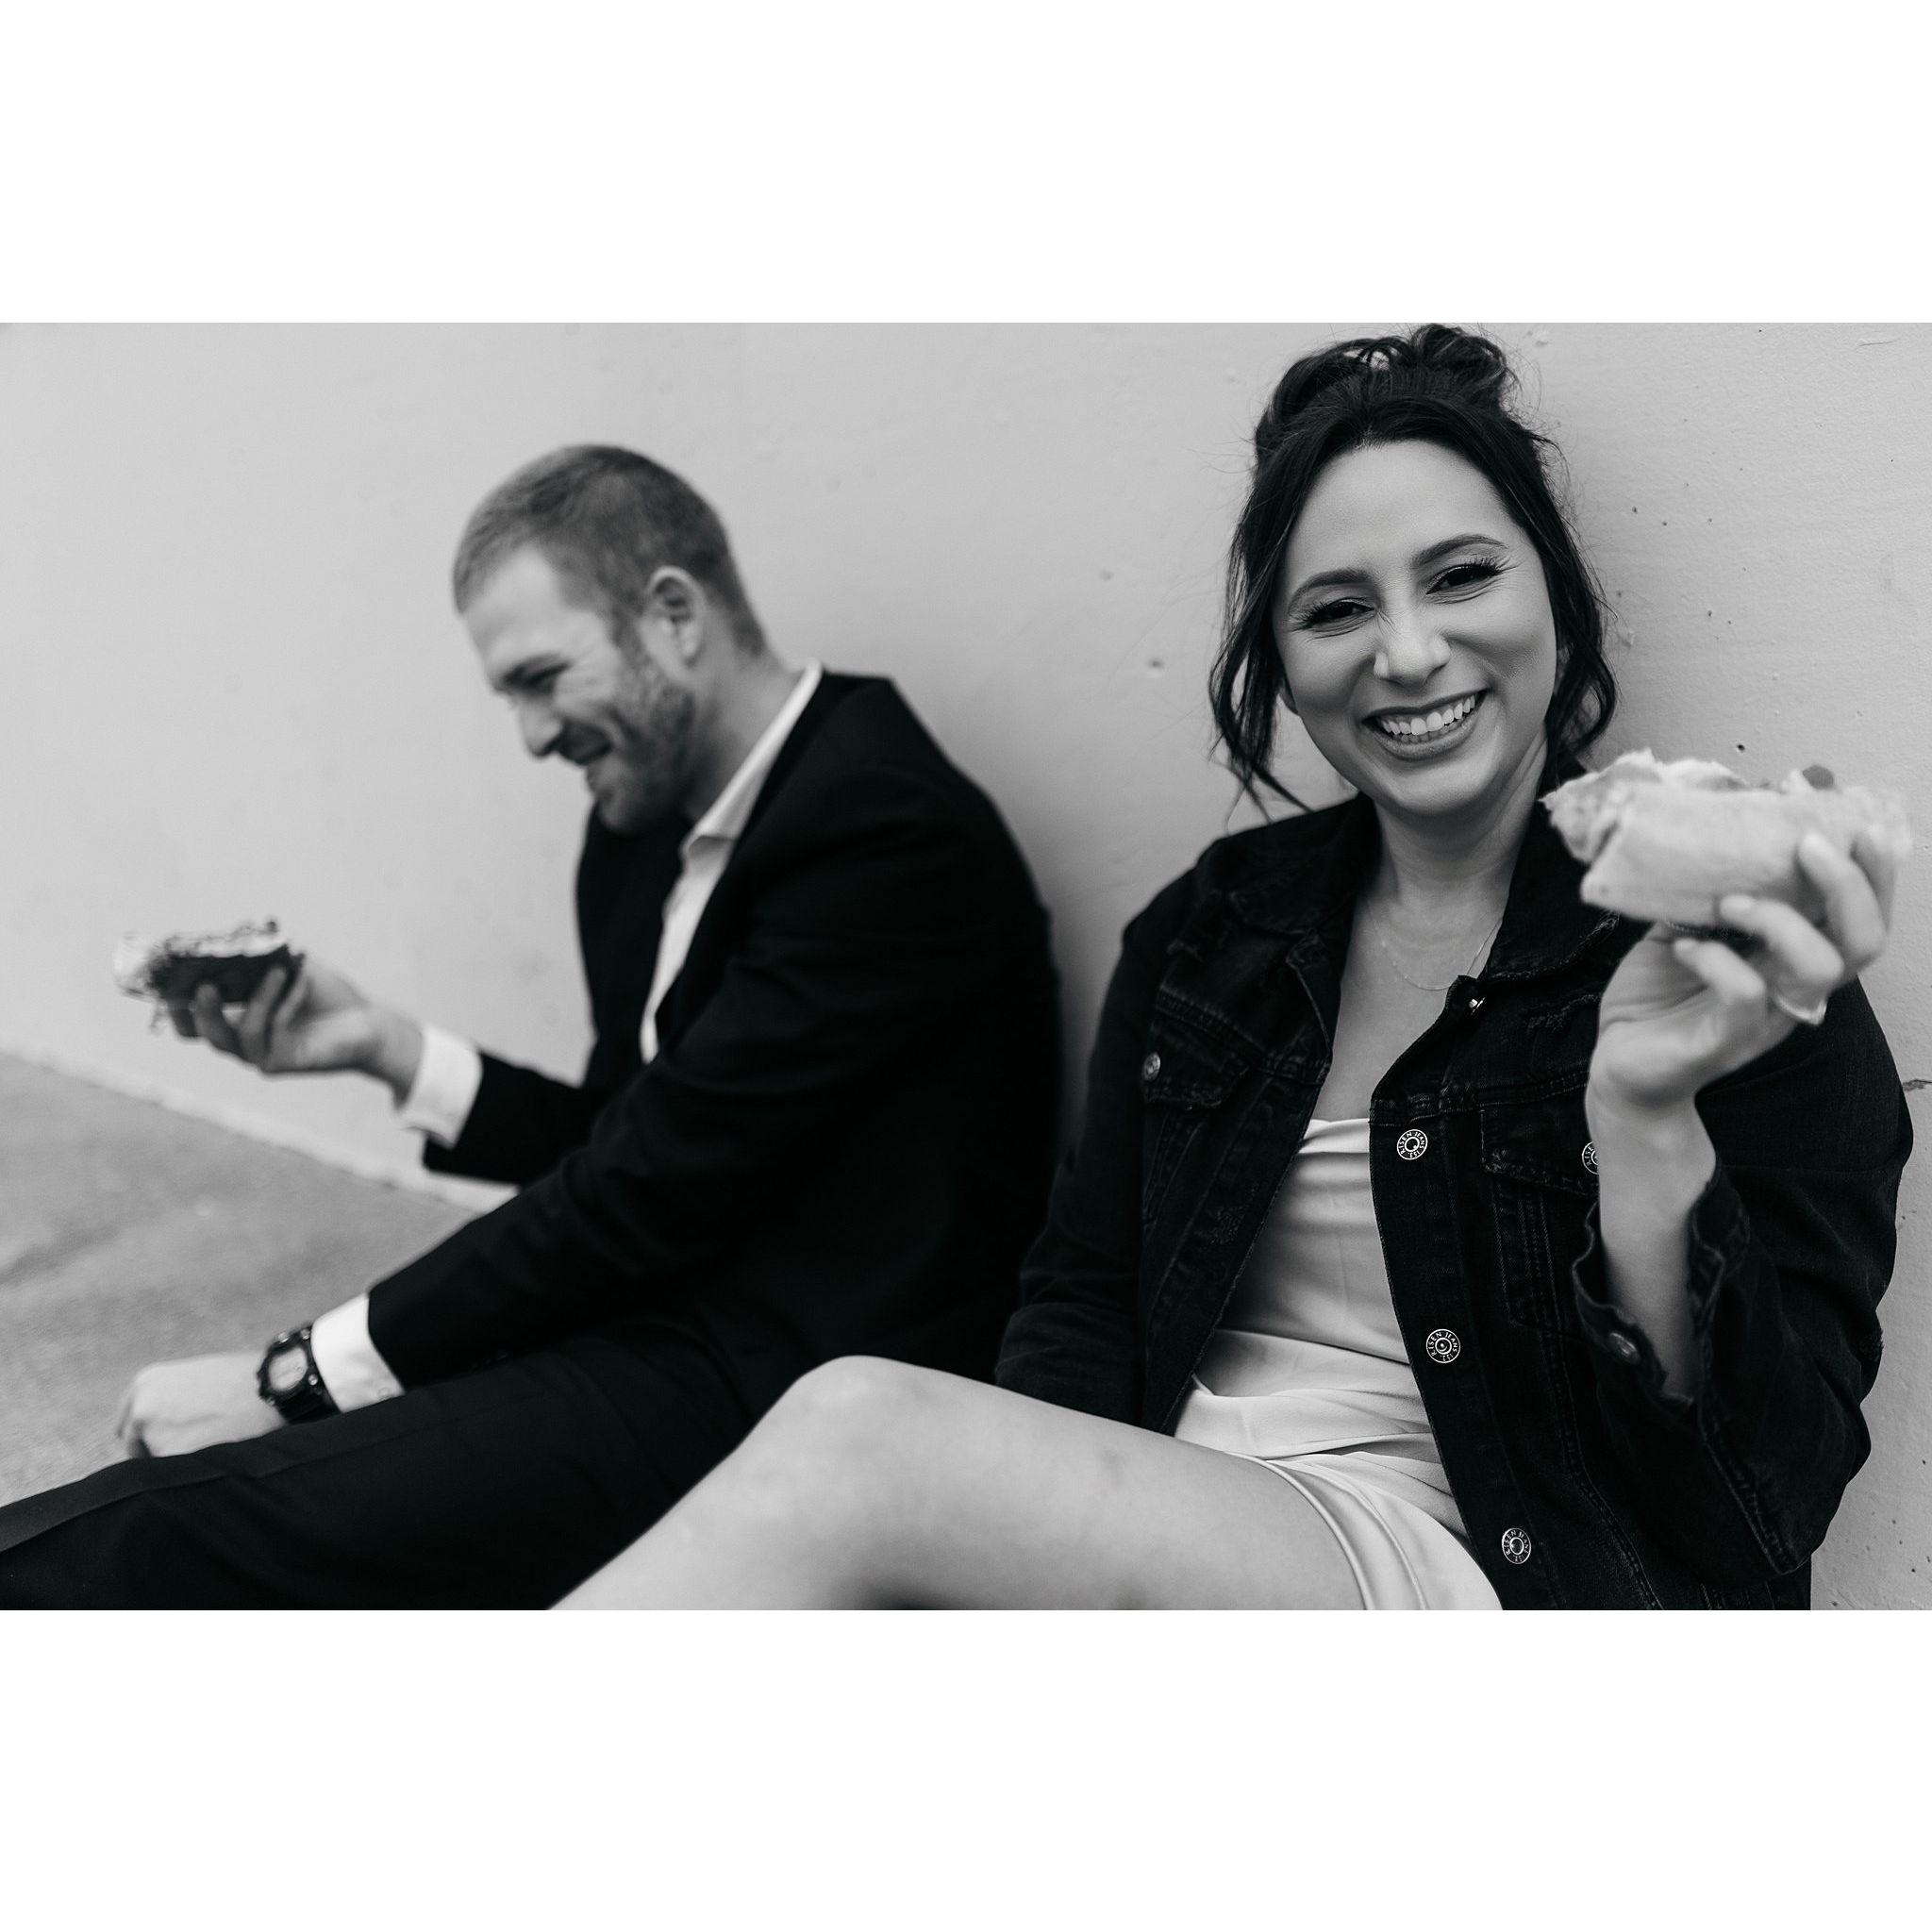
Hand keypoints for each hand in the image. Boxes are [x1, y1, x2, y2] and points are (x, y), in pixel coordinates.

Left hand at [116, 1353, 285, 1457]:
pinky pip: (175, 1476)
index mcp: (146, 1383)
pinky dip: (193, 1473)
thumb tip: (163, 1430)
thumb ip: (171, 1401)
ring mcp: (154, 1432)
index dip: (149, 1436)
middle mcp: (142, 1407)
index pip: (128, 1425)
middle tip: (197, 1445)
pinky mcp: (171, 1454)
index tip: (166, 1441)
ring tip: (218, 1442)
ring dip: (180, 1462)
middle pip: (137, 1447)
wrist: (277, 1386)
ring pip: (158, 1464)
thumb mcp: (198, 1379)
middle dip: (160, 1451)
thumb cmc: (247, 1382)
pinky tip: (221, 1452)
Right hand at [168, 957, 422, 1101]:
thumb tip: (236, 937)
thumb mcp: (292, 966)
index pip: (192, 1014)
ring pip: (225, 1038)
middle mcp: (240, 1038)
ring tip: (242, 977)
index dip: (175, 998)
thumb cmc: (328, 994)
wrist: (368, 1023)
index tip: (168, 975)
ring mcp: (256, 1054)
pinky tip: (285, 980)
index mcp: (236, 1015)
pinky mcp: (275, 1064)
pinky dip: (271, 1005)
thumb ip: (263, 955)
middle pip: (197, 1033)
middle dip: (188, 1011)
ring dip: (234, 1004)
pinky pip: (261, 1036)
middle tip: (194, 987)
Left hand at [1589, 826, 1901, 1116]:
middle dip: (1848, 884)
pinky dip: (1716, 960)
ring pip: (1819, 967)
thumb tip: (1715, 831)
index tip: (1848, 821)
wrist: (1620, 1066)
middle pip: (1865, 940)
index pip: (1861, 916)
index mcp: (1794, 958)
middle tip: (1806, 845)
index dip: (1870, 871)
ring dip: (1779, 919)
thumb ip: (1708, 892)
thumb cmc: (1659, 995)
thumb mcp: (1685, 929)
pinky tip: (1684, 948)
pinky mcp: (1727, 1041)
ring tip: (1728, 901)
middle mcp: (1794, 989)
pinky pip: (1745, 994)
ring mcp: (1767, 1017)